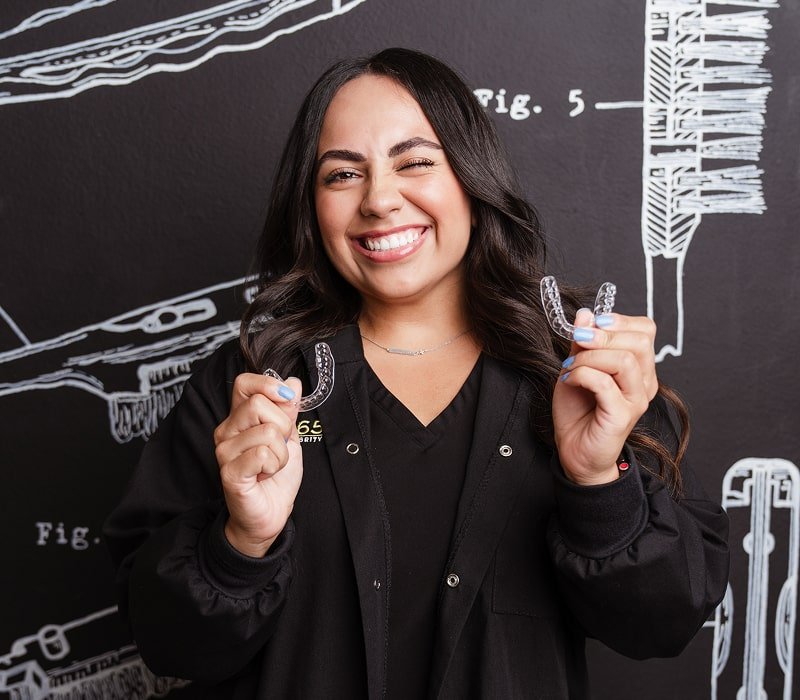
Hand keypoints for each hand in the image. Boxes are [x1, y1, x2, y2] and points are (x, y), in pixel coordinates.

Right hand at [213, 374, 302, 556]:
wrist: (271, 513)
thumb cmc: (276, 476)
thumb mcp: (288, 437)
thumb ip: (287, 410)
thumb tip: (292, 382)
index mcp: (239, 418)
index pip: (244, 383)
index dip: (268, 384)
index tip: (287, 399)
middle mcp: (226, 431)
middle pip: (258, 404)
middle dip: (282, 426)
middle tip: (279, 447)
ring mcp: (225, 451)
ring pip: (266, 431)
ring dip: (281, 452)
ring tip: (272, 465)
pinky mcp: (230, 472)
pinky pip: (263, 453)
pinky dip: (275, 464)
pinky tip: (266, 475)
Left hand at [552, 308, 657, 485]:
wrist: (574, 450)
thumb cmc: (577, 411)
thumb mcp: (576, 367)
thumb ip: (582, 343)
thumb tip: (586, 314)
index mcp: (637, 367)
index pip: (646, 330)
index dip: (619, 320)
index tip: (592, 324)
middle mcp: (643, 382)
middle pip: (640, 341)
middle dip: (603, 335)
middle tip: (577, 342)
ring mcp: (636, 399)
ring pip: (625, 360)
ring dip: (590, 357)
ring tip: (571, 367)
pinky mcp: (623, 415)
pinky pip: (606, 383)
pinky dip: (582, 375)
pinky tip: (569, 379)